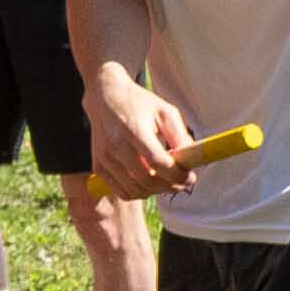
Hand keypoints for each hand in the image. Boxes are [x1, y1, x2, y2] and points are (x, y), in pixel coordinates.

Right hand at [88, 72, 203, 197]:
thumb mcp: (165, 111)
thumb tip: (191, 161)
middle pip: (147, 180)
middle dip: (170, 186)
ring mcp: (105, 158)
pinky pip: (122, 192)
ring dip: (156, 192)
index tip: (191, 177)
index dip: (178, 175)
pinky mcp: (98, 166)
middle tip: (183, 182)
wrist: (104, 98)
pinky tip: (149, 183)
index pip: (158, 162)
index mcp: (134, 129)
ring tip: (168, 182)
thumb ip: (180, 136)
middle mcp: (116, 145)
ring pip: (135, 190)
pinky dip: (139, 193)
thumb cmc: (139, 104)